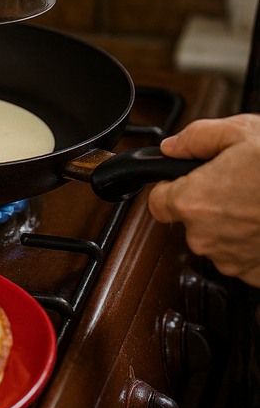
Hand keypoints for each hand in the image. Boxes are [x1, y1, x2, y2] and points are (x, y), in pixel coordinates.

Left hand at [148, 115, 259, 286]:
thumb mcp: (240, 132)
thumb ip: (196, 138)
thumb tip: (173, 146)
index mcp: (194, 201)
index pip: (157, 202)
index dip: (168, 187)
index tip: (181, 180)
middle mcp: (207, 237)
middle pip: (190, 221)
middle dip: (207, 201)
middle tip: (235, 181)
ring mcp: (233, 260)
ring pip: (218, 239)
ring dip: (231, 221)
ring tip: (258, 198)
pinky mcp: (256, 275)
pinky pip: (243, 255)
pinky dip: (253, 239)